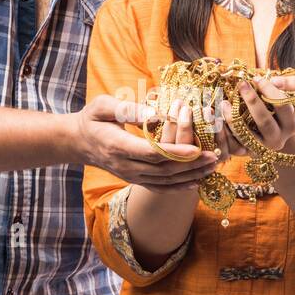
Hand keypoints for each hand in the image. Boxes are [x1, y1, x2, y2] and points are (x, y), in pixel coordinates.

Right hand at [75, 94, 221, 190]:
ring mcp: (131, 176)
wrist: (79, 142)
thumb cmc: (93, 119)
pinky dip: (179, 187)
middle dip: (191, 165)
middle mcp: (125, 166)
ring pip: (165, 181)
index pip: (151, 153)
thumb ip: (127, 109)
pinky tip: (196, 182)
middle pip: (163, 170)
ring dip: (191, 175)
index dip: (175, 152)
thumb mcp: (103, 106)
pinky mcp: (135, 180)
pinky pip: (160, 188)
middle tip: (215, 155)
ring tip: (212, 166)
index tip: (197, 148)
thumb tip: (154, 114)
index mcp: (117, 146)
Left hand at [213, 75, 294, 157]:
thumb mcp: (290, 94)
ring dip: (232, 118)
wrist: (268, 132)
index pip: (283, 106)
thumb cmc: (277, 106)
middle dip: (253, 102)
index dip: (270, 91)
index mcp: (290, 125)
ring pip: (245, 136)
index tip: (257, 78)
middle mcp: (277, 140)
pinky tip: (216, 116)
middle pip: (265, 122)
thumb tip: (275, 81)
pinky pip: (231, 145)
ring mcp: (259, 148)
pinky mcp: (244, 152)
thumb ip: (291, 83)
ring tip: (224, 101)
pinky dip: (222, 131)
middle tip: (241, 85)